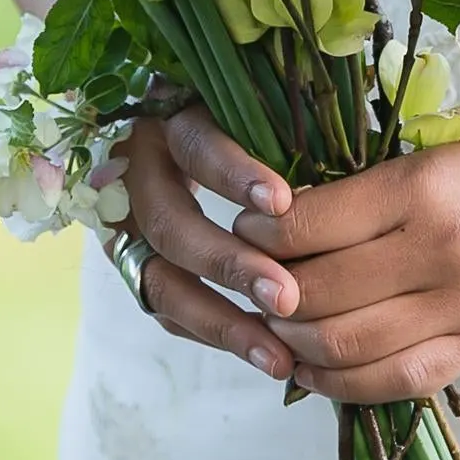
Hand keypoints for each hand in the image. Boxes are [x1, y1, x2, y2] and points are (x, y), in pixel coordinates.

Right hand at [117, 106, 303, 379]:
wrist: (173, 129)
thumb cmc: (239, 111)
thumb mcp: (248, 102)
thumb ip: (276, 124)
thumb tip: (334, 163)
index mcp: (163, 116)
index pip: (192, 143)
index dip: (232, 173)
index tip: (282, 202)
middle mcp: (132, 173)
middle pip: (170, 225)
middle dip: (229, 265)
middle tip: (287, 296)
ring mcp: (126, 226)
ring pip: (163, 282)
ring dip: (222, 322)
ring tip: (278, 356)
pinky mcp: (136, 268)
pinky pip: (170, 311)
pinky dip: (216, 334)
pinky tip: (265, 356)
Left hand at [260, 91, 459, 405]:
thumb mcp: (447, 146)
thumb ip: (378, 189)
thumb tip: (292, 223)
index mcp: (429, 188)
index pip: (310, 225)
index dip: (260, 233)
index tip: (243, 225)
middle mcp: (443, 254)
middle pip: (319, 294)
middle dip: (266, 293)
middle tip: (246, 279)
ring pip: (348, 347)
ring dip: (294, 341)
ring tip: (273, 322)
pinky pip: (397, 382)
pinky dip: (342, 383)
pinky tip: (314, 366)